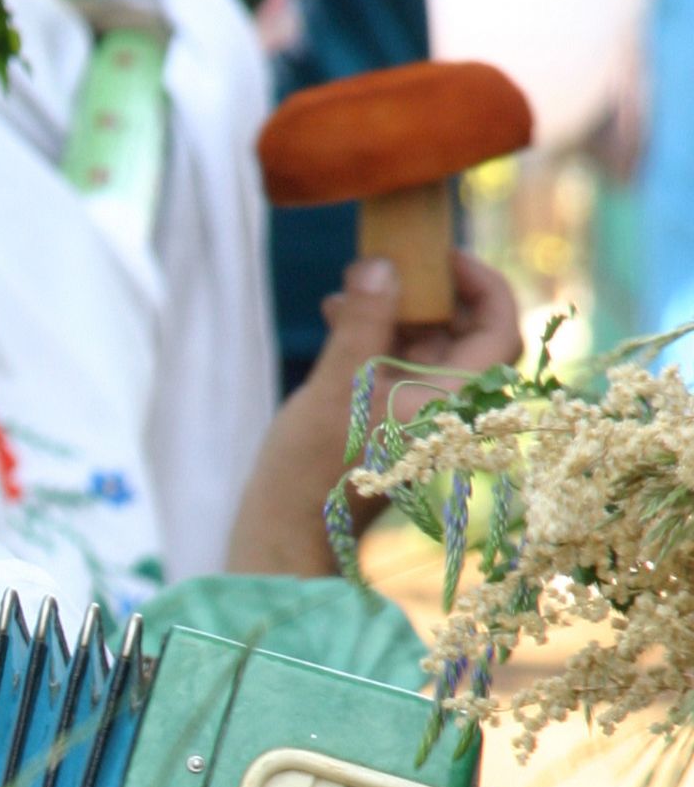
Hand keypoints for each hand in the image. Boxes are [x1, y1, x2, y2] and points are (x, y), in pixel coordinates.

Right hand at [225, 251, 521, 576]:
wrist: (286, 530)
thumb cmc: (314, 468)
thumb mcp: (337, 384)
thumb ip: (363, 320)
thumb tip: (382, 264)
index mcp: (452, 401)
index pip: (499, 329)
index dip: (482, 283)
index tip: (443, 255)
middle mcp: (445, 407)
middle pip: (463, 331)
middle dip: (426, 293)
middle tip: (387, 264)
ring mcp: (418, 415)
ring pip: (427, 346)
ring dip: (394, 312)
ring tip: (347, 292)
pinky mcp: (390, 422)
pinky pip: (398, 365)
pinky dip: (376, 337)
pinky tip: (336, 316)